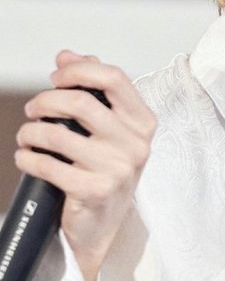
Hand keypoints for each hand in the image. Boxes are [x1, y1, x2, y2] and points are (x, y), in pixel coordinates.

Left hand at [14, 51, 156, 280]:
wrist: (103, 225)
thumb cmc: (105, 170)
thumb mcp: (109, 129)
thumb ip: (92, 88)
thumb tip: (67, 55)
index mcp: (142, 123)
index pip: (114, 78)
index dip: (79, 71)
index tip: (56, 78)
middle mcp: (135, 145)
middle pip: (80, 102)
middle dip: (45, 101)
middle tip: (33, 110)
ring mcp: (116, 169)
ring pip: (57, 133)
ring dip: (30, 132)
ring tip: (27, 137)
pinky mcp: (94, 191)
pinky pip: (47, 164)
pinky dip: (27, 158)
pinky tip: (26, 158)